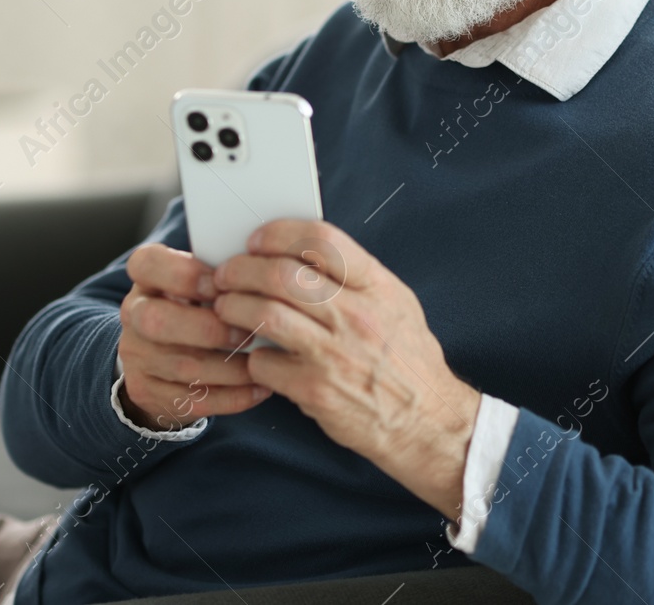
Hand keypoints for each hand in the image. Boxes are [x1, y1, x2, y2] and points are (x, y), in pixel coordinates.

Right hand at [117, 243, 272, 430]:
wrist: (163, 354)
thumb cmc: (198, 305)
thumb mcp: (201, 280)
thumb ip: (224, 274)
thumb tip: (267, 270)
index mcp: (147, 278)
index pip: (147, 265)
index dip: (185, 275)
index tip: (221, 283)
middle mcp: (134, 315)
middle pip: (157, 321)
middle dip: (210, 329)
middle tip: (249, 333)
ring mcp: (137, 357)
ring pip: (183, 366)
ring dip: (232, 368)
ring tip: (267, 363)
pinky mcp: (149, 392)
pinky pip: (193, 399)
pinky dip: (233, 396)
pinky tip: (261, 387)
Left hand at [211, 220, 480, 517]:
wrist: (427, 420)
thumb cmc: (407, 360)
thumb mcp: (395, 304)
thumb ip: (355, 278)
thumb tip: (301, 255)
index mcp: (376, 286)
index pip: (322, 241)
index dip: (279, 234)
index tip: (257, 240)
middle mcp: (356, 315)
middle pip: (282, 275)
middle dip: (242, 270)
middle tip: (227, 275)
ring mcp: (335, 354)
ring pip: (265, 314)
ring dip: (234, 307)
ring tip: (227, 307)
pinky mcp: (315, 390)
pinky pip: (264, 362)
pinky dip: (252, 356)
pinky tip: (257, 356)